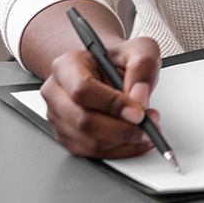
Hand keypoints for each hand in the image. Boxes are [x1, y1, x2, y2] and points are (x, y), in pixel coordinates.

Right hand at [39, 32, 162, 158]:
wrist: (109, 70)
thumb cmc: (118, 60)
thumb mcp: (139, 49)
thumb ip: (142, 66)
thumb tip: (139, 96)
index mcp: (67, 66)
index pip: (82, 89)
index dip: (112, 104)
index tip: (138, 112)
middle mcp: (56, 93)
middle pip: (83, 121)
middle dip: (121, 129)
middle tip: (147, 125)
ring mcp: (58, 117)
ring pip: (88, 141)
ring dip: (123, 141)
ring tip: (146, 129)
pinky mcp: (67, 137)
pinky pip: (92, 153)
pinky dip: (119, 150)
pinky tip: (136, 140)